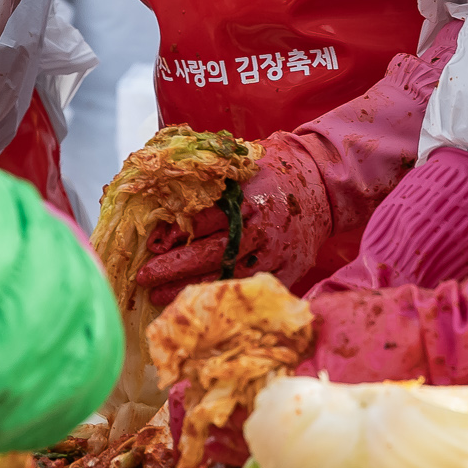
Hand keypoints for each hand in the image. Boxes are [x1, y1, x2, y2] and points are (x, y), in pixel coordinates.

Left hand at [135, 134, 329, 307]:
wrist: (323, 186)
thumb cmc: (275, 171)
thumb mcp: (243, 165)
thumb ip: (210, 182)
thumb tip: (166, 200)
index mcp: (249, 199)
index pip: (206, 221)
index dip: (176, 235)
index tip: (152, 245)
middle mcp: (262, 230)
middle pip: (211, 254)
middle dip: (174, 268)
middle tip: (144, 278)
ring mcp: (275, 255)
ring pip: (226, 278)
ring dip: (190, 289)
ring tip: (159, 297)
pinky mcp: (287, 272)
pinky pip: (248, 289)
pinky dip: (220, 297)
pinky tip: (197, 302)